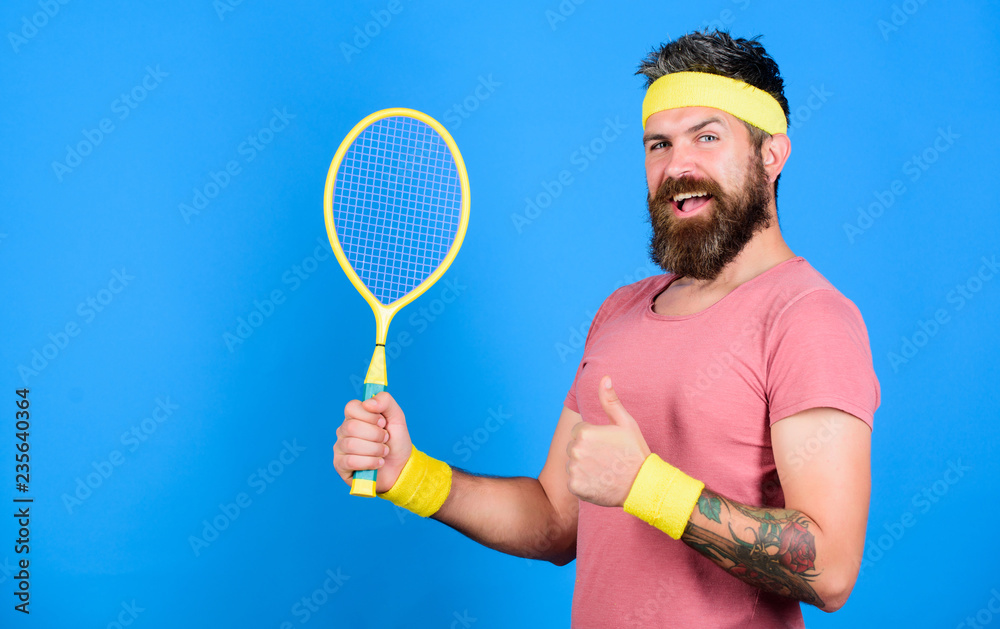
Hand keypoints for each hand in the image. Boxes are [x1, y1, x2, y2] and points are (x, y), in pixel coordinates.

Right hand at [334, 392, 413, 492]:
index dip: (370, 416)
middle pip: (352, 427)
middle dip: (375, 435)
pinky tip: (378, 463)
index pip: (351, 407)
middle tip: (385, 440)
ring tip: (383, 452)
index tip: (383, 423)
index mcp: (355, 416)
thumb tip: (368, 403)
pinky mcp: (340, 466)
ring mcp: (340, 448)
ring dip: (375, 450)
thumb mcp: (397, 418)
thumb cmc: (396, 442)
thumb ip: (385, 401)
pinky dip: (370, 462)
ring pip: (351, 444)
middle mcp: (344, 430)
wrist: (400, 468)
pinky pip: (350, 461)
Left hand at [566, 376, 650, 506]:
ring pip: (573, 465)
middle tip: (606, 459)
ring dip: (584, 468)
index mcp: (585, 433)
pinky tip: (599, 483)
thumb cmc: (635, 452)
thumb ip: (610, 401)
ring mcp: (574, 470)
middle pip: (573, 448)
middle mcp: (576, 451)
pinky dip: (583, 483)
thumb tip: (604, 378)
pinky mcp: (575, 487)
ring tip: (604, 471)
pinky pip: (573, 482)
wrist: (642, 485)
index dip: (593, 438)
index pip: (578, 432)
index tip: (607, 446)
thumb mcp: (625, 423)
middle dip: (586, 452)